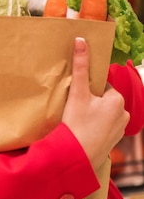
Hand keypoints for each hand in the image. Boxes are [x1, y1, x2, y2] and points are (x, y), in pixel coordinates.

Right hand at [61, 37, 129, 169]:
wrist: (76, 158)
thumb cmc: (77, 125)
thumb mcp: (77, 92)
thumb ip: (80, 66)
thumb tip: (81, 40)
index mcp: (118, 100)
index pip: (102, 85)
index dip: (88, 88)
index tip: (77, 96)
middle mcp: (123, 114)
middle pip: (103, 99)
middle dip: (90, 101)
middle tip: (75, 108)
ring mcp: (119, 129)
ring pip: (102, 113)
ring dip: (91, 114)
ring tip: (77, 120)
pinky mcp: (113, 141)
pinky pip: (102, 127)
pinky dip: (93, 126)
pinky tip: (82, 130)